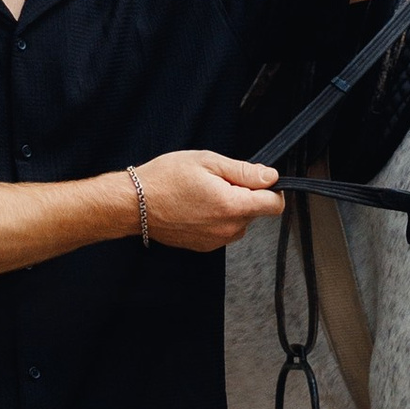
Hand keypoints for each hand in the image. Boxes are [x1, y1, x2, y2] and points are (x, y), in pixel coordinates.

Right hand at [132, 150, 285, 250]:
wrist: (135, 203)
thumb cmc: (165, 179)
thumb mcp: (208, 162)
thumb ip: (244, 171)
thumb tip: (270, 176)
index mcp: (233, 206)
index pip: (274, 204)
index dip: (271, 188)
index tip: (258, 179)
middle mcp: (228, 229)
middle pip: (256, 212)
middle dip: (245, 194)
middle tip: (218, 181)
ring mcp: (216, 241)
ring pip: (240, 221)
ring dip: (231, 207)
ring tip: (204, 193)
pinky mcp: (205, 246)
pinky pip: (224, 230)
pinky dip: (217, 218)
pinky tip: (197, 206)